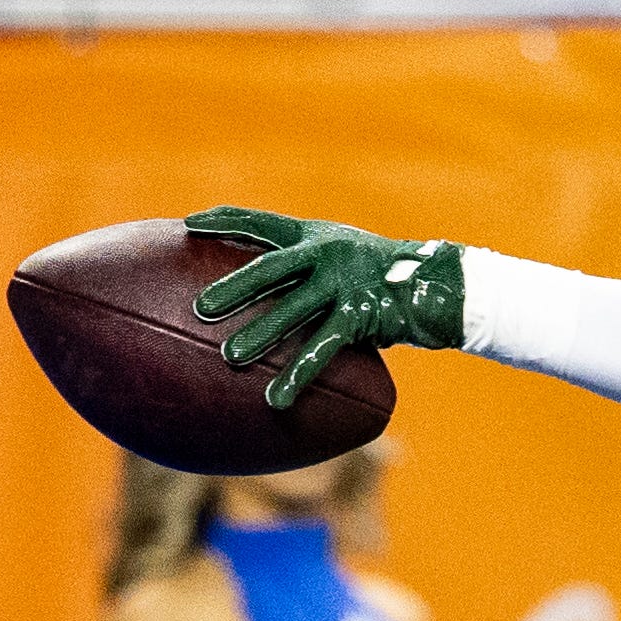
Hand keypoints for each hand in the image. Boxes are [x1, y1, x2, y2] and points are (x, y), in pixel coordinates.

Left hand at [185, 208, 464, 410]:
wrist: (433, 284)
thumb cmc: (376, 276)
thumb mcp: (339, 257)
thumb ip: (302, 268)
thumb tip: (256, 289)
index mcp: (313, 235)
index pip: (260, 223)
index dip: (224, 222)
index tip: (187, 224)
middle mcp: (325, 253)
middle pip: (268, 269)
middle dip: (232, 288)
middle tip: (199, 309)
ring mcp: (342, 283)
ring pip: (292, 311)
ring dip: (260, 335)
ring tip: (230, 357)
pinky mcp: (360, 315)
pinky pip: (322, 348)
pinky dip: (297, 375)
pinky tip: (276, 398)